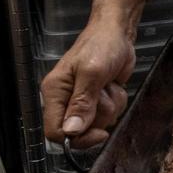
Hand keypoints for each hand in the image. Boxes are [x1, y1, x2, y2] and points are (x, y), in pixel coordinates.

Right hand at [41, 24, 134, 148]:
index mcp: (54, 92)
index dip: (77, 138)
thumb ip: (82, 102)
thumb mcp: (92, 72)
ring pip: (98, 123)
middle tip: (104, 93)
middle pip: (81, 131)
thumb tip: (72, 130)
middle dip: (100, 115)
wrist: (117, 34)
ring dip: (111, 105)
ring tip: (108, 84)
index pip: (55, 132)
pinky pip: (110, 114)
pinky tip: (114, 85)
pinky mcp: (98, 99)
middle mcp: (65, 99)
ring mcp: (82, 100)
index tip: (99, 133)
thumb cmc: (101, 45)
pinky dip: (117, 101)